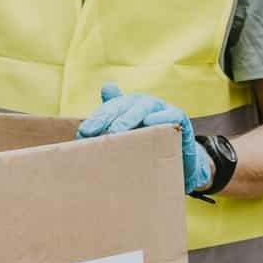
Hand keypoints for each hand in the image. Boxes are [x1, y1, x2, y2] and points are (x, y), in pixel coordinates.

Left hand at [77, 83, 212, 193]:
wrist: (180, 157)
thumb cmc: (147, 146)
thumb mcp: (127, 139)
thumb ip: (107, 132)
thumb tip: (82, 133)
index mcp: (128, 106)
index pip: (110, 109)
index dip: (97, 118)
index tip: (84, 132)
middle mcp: (144, 104)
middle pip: (125, 105)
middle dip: (109, 117)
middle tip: (97, 132)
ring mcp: (162, 109)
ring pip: (144, 108)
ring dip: (130, 117)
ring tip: (117, 130)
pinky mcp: (180, 118)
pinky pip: (172, 115)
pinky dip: (161, 118)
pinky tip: (150, 122)